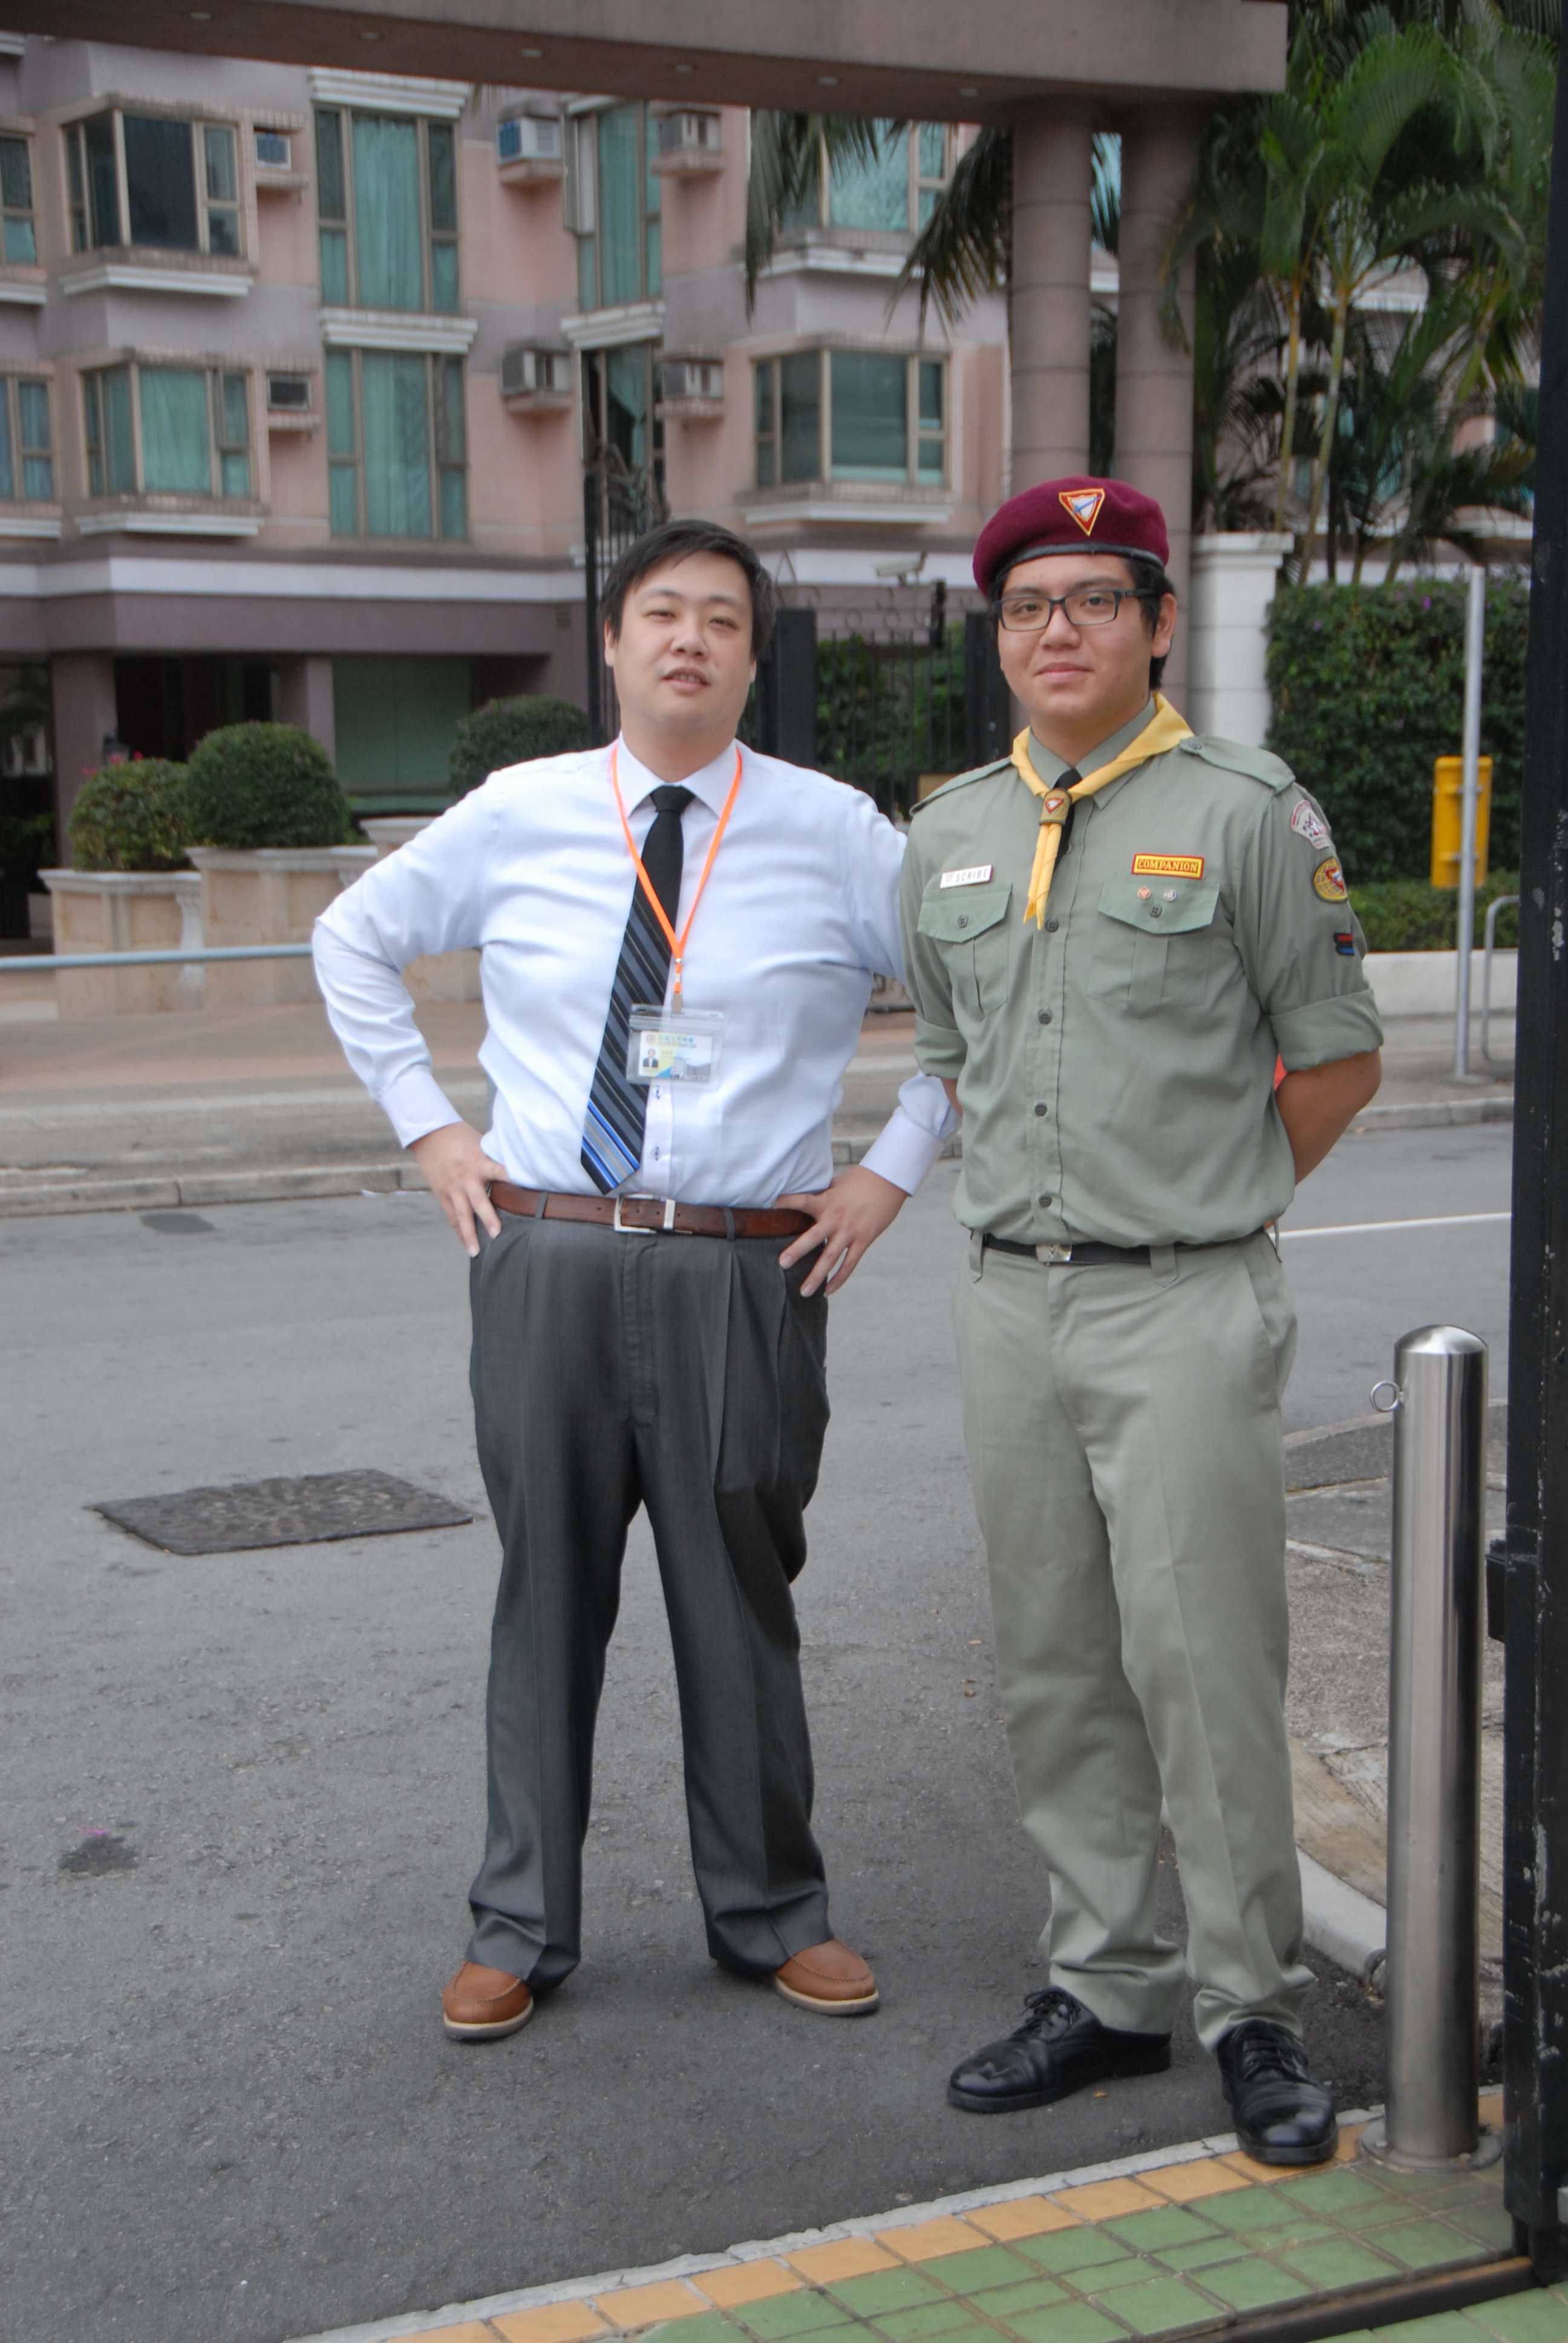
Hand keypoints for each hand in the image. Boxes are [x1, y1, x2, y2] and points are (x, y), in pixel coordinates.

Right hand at [410, 1120, 508, 1256]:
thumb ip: (495, 1157)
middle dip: (487, 1217)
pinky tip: (467, 1244)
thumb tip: (519, 1163)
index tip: (526, 1189)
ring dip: (469, 1234)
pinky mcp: (442, 1194)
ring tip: (476, 1252)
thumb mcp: (480, 1143)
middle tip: (497, 1233)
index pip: (498, 1171)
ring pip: (462, 1215)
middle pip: (478, 1200)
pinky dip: (459, 1231)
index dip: (511, 1179)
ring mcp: (453, 1188)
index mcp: (479, 1161)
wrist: (429, 1134)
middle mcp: (466, 1178)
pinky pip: (452, 1216)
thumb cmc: (459, 1136)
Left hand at [776, 1164, 907, 1296]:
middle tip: (782, 1264)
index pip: (803, 1201)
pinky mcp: (863, 1240)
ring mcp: (849, 1232)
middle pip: (813, 1238)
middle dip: (796, 1251)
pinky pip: (849, 1264)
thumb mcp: (837, 1184)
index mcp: (826, 1202)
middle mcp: (835, 1219)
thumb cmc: (861, 1179)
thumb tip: (807, 1196)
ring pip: (830, 1258)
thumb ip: (822, 1195)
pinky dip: (839, 1279)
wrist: (888, 1181)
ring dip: (816, 1276)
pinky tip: (828, 1290)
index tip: (772, 1205)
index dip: (788, 1202)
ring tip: (804, 1292)